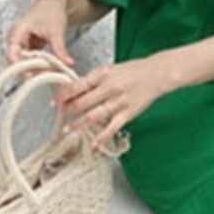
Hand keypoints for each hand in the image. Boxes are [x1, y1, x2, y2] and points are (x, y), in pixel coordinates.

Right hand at [5, 0, 73, 71]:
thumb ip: (60, 49)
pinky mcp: (28, 47)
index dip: (18, 65)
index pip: (12, 51)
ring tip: (48, 75)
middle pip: (16, 59)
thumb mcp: (56, 31)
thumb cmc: (51, 11)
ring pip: (23, 61)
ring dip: (34, 69)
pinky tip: (48, 70)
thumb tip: (68, 63)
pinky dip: (38, 65)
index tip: (28, 75)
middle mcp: (16, 38)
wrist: (54, 4)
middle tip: (43, 78)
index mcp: (18, 30)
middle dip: (28, 69)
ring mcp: (21, 43)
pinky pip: (30, 60)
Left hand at [52, 56, 172, 150]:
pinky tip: (94, 145)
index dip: (63, 95)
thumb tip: (76, 90)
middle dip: (68, 110)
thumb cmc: (134, 71)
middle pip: (81, 102)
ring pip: (93, 116)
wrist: (157, 73)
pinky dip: (102, 137)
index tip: (56, 101)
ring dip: (78, 124)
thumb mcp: (110, 69)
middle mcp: (109, 88)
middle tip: (61, 115)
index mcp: (102, 75)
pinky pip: (112, 127)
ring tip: (68, 130)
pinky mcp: (127, 113)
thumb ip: (94, 79)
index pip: (76, 86)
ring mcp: (118, 102)